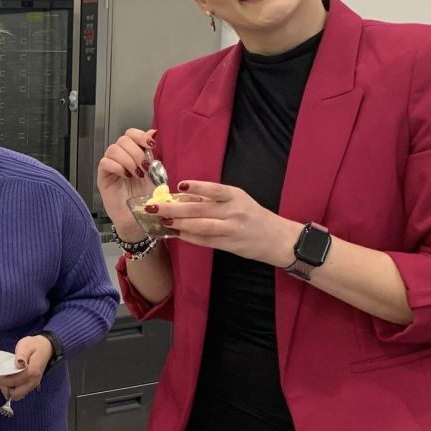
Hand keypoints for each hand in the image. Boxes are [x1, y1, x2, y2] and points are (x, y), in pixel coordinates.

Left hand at [0, 335, 53, 402]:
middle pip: (16, 394)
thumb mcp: (26, 346)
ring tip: (4, 378)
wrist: (46, 347)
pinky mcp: (32, 385)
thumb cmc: (34, 345)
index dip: (2, 380)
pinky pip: (20, 392)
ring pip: (18, 395)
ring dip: (9, 389)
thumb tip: (18, 364)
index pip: (14, 382)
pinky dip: (13, 389)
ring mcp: (33, 384)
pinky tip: (9, 379)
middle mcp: (34, 381)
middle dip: (5, 388)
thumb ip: (21, 355)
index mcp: (32, 372)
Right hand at [97, 128, 157, 234]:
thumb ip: (154, 155)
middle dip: (136, 152)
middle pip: (122, 139)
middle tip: (143, 168)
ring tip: (135, 174)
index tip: (151, 145)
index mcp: (135, 155)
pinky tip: (125, 176)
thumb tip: (154, 131)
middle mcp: (121, 159)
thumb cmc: (148, 200)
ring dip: (127, 160)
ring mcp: (111, 168)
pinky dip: (117, 167)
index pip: (131, 134)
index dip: (140, 135)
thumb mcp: (156, 174)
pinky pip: (105, 163)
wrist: (139, 219)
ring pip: (113, 149)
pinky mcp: (103, 178)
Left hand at [153, 180, 298, 265]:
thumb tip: (180, 196)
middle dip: (174, 207)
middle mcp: (235, 211)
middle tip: (154, 206)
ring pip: (201, 226)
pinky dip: (189, 237)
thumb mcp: (237, 201)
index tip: (180, 185)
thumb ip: (211, 199)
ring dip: (180, 223)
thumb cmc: (251, 215)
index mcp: (236, 196)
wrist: (277, 238)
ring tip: (163, 220)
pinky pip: (206, 241)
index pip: (215, 189)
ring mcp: (232, 229)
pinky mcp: (230, 245)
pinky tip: (176, 233)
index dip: (197, 187)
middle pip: (201, 209)